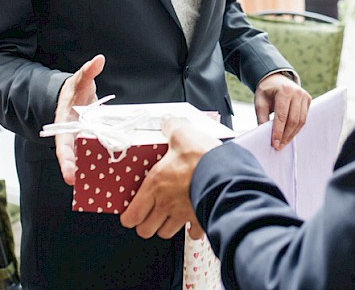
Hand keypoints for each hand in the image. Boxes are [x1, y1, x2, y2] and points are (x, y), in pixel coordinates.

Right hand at [55, 55, 104, 185]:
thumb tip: (98, 60)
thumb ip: (88, 71)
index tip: (69, 175)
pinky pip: (98, 154)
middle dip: (75, 171)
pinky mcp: (93, 142)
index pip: (63, 146)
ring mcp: (83, 141)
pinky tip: (116, 174)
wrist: (74, 97)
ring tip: (101, 185)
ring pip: (86, 159)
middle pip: (73, 158)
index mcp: (65, 125)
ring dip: (91, 171)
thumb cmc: (74, 90)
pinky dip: (104, 163)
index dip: (66, 161)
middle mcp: (72, 137)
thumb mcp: (80, 80)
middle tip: (81, 185)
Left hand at [120, 116, 220, 238]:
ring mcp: (182, 214)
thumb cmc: (200, 157)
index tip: (132, 212)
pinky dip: (192, 229)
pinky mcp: (200, 218)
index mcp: (155, 186)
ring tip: (170, 215)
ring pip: (166, 233)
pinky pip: (193, 233)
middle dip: (146, 224)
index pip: (131, 216)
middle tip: (150, 214)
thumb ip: (171, 127)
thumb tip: (167, 120)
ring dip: (166, 226)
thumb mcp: (181, 135)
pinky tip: (193, 220)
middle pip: (146, 230)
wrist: (225, 172)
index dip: (130, 217)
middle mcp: (165, 204)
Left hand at [255, 73, 310, 149]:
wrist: (276, 79)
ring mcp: (304, 96)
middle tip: (278, 147)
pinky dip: (296, 129)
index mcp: (284, 91)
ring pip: (300, 121)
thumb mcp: (260, 102)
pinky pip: (304, 118)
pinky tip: (289, 135)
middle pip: (293, 120)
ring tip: (283, 143)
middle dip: (285, 136)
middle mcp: (297, 93)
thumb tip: (265, 135)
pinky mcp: (308, 100)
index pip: (282, 116)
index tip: (274, 144)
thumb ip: (262, 118)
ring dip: (292, 135)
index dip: (278, 132)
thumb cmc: (267, 91)